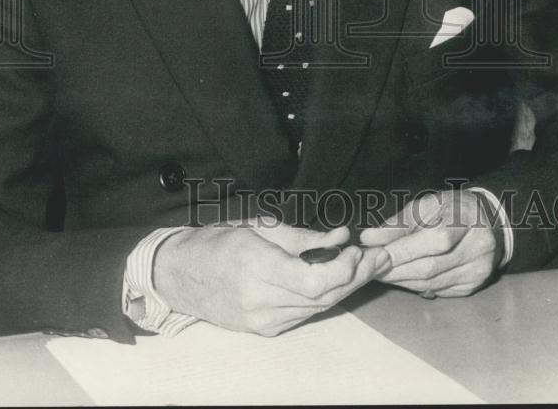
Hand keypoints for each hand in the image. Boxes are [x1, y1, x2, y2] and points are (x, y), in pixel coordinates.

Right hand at [153, 221, 390, 335]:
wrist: (178, 275)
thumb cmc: (216, 241)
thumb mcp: (258, 227)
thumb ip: (303, 236)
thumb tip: (342, 235)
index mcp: (258, 271)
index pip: (315, 282)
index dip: (344, 269)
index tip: (360, 249)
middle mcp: (262, 304)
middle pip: (324, 297)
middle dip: (356, 277)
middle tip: (379, 255)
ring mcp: (264, 322)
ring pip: (319, 308)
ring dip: (346, 287)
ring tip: (367, 264)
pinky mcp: (265, 330)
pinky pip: (305, 314)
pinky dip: (325, 296)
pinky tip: (339, 279)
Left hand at [359, 189, 503, 297]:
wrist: (488, 221)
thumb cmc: (451, 209)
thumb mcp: (427, 205)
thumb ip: (398, 223)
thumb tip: (369, 238)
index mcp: (466, 219)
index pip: (435, 240)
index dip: (403, 250)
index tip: (375, 252)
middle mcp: (478, 248)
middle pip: (431, 266)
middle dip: (396, 268)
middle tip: (371, 266)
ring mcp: (478, 270)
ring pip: (432, 282)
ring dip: (402, 280)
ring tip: (381, 272)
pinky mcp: (473, 286)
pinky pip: (438, 290)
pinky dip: (416, 286)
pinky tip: (401, 278)